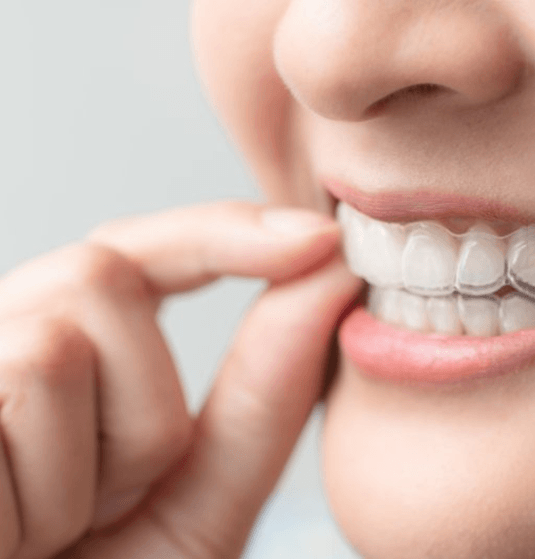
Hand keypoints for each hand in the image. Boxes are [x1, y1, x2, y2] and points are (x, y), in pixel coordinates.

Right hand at [0, 201, 357, 558]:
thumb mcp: (192, 503)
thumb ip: (262, 394)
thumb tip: (328, 275)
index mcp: (66, 353)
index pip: (144, 253)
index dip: (228, 233)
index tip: (320, 238)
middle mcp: (2, 335)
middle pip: (103, 276)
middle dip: (136, 408)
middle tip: (94, 515)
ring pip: (63, 340)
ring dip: (82, 468)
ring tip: (38, 539)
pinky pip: (17, 387)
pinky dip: (26, 495)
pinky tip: (1, 536)